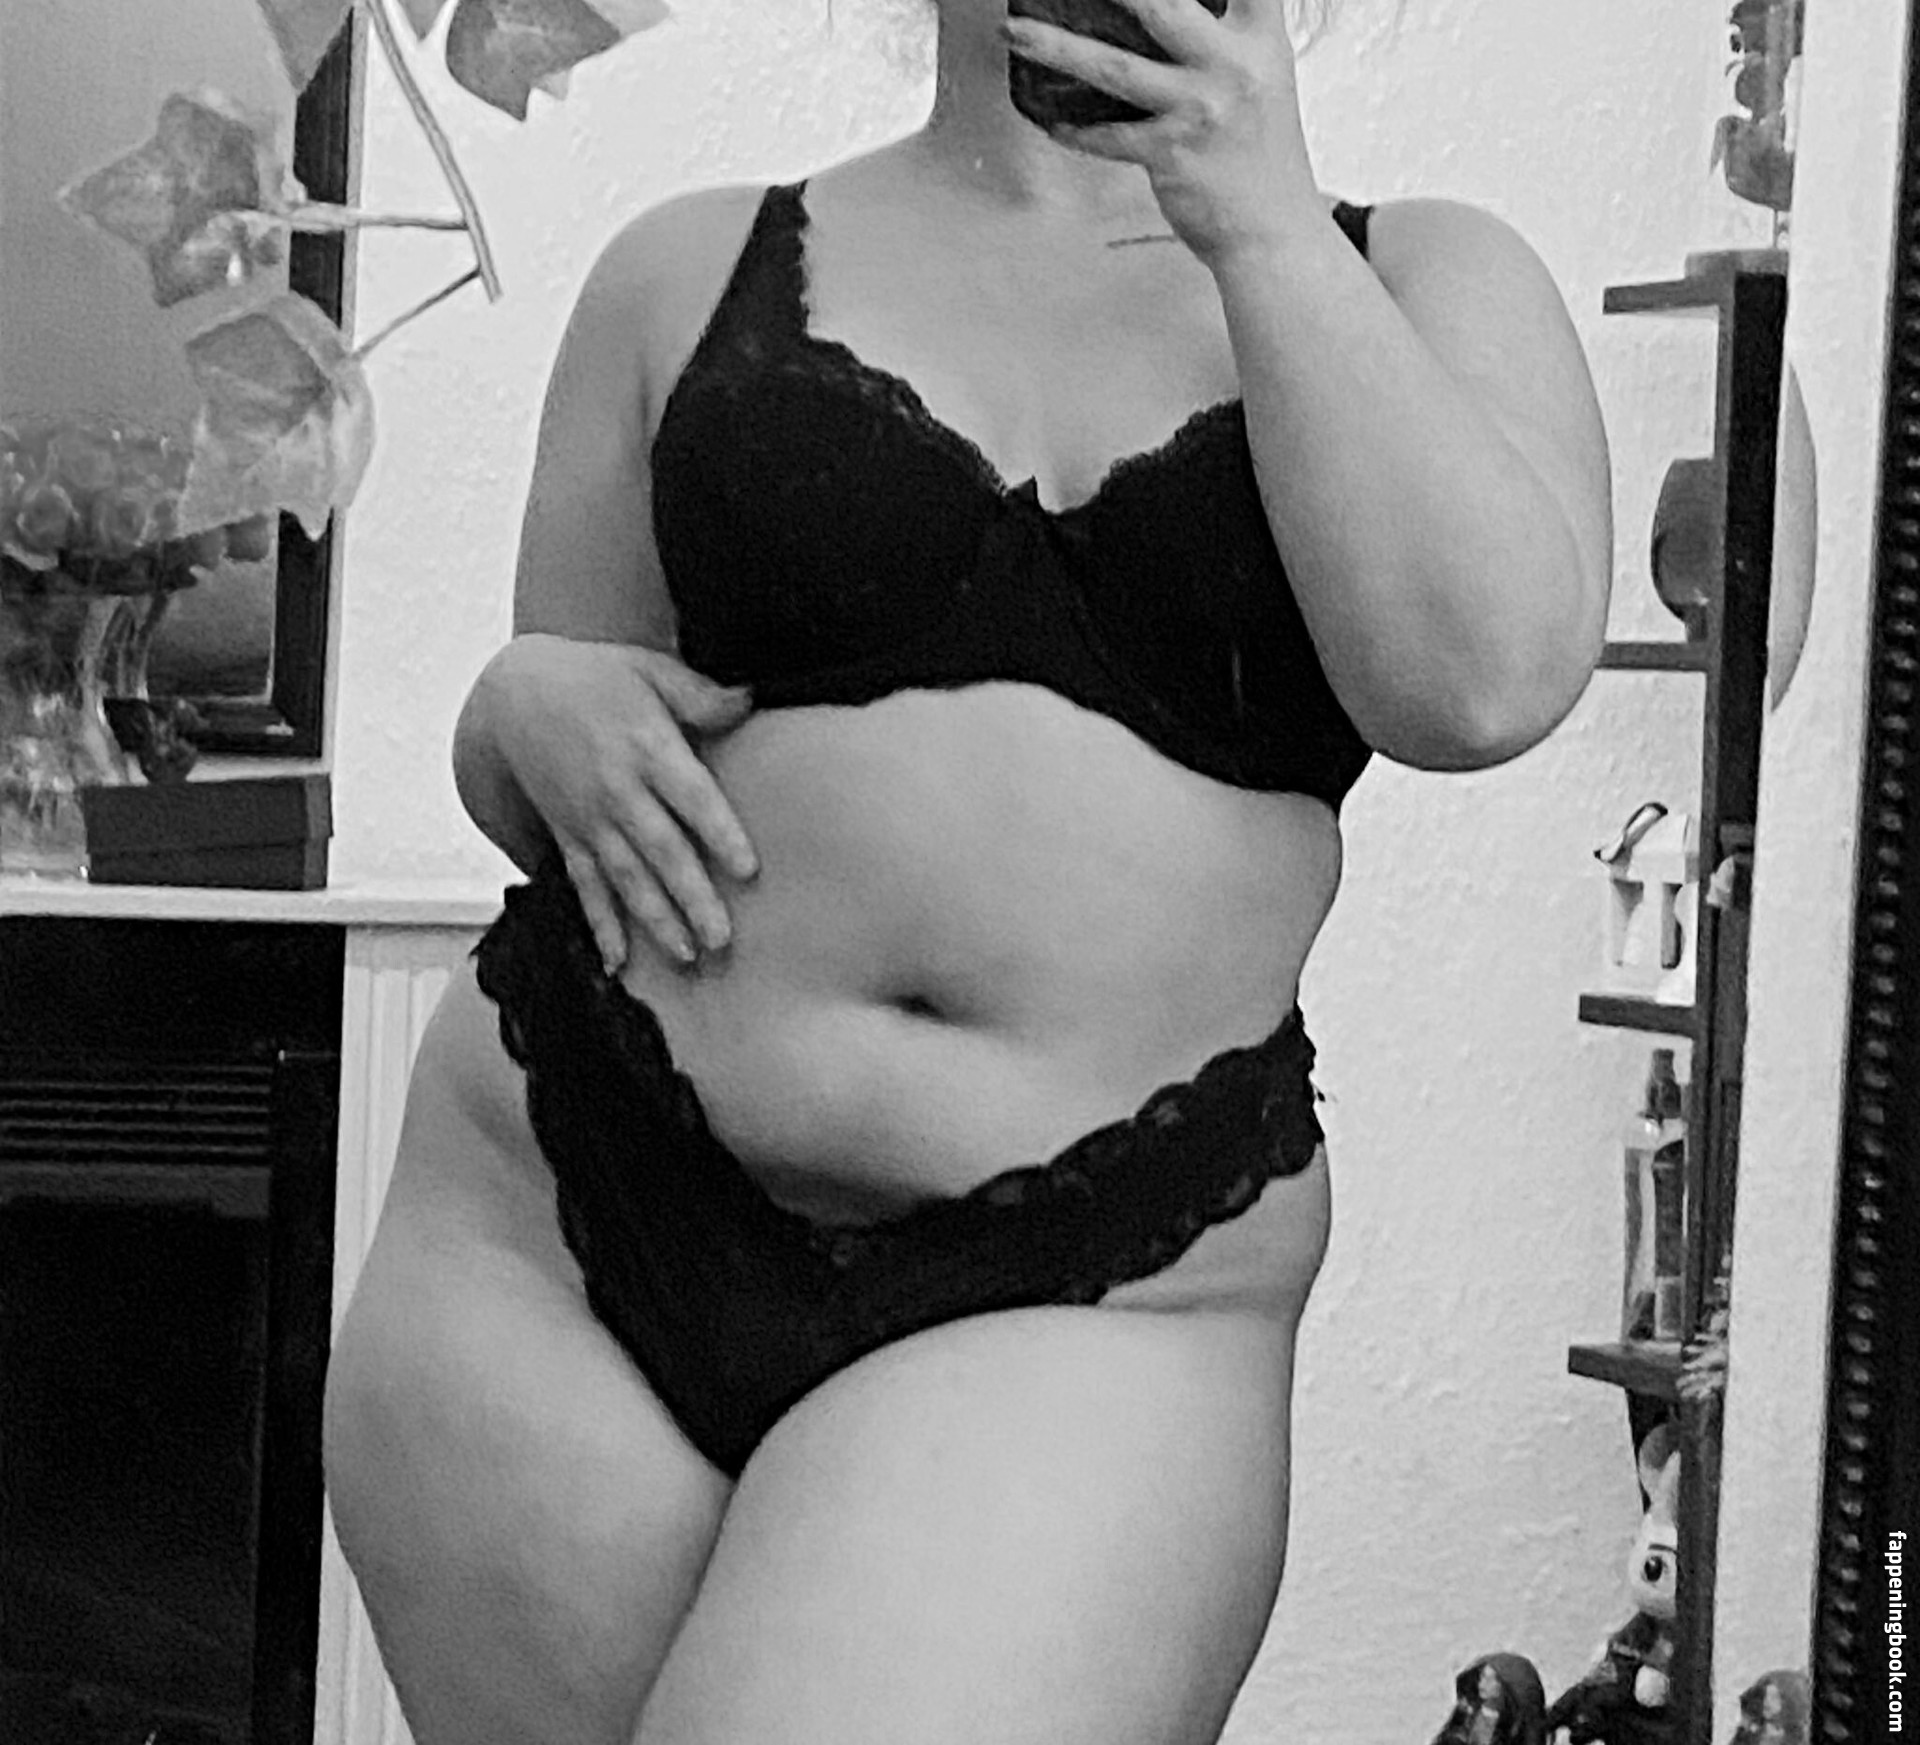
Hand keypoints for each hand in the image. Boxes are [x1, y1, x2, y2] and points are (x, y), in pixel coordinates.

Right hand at [494, 634, 758, 972]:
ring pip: (627, 877)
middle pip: (661, 850)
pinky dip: (601, 924)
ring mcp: (590, 818)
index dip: (719, 834)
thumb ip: (699, 693)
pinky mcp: (569, 835)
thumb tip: (749, 700)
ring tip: (686, 955)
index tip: (747, 869)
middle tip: (722, 938)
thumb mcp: (648, 668)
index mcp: (647, 748)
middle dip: (692, 897)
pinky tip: (618, 961)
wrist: (515, 692)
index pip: (691, 798)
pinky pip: (586, 886)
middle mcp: (618, 790)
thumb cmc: (593, 678)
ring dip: (656, 919)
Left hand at [1002, 0, 1321, 264]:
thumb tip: (1154, 15)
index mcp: (1261, 40)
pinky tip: (1050, 120)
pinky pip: (1106, 136)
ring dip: (1055, 46)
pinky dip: (1074, 130)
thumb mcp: (1261, 79)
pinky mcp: (1170, 154)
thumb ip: (1220, 39)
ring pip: (1114, 67)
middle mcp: (1232, 66)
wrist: (1274, 232)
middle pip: (1163, 4)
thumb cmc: (1261, 157)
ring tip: (1013, 31)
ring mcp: (1198, 109)